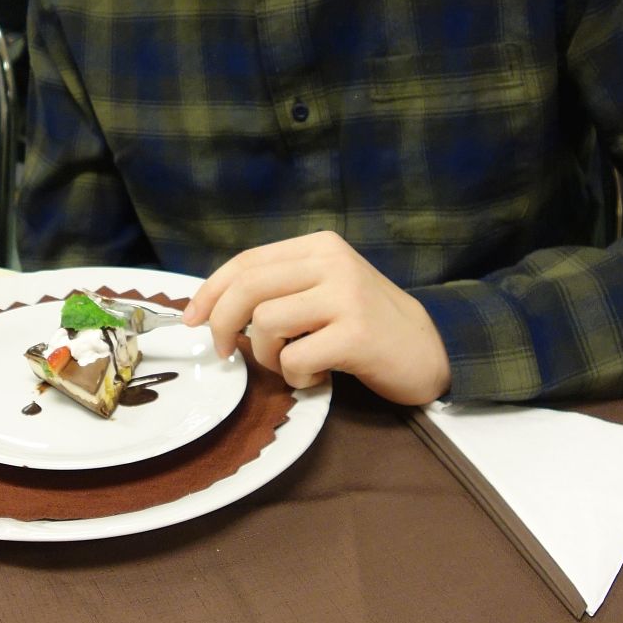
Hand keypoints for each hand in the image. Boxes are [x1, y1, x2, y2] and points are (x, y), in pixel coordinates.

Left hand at [184, 232, 450, 405]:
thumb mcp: (324, 289)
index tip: (191, 319)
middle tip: (225, 353)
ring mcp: (346, 296)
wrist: (430, 350)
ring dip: (269, 357)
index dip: (210, 291)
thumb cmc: (367, 324)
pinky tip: (320, 376)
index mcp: (319, 246)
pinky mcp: (357, 334)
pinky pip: (296, 358)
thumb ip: (280, 288)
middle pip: (248, 289)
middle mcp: (333, 263)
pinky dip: (297, 376)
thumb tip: (211, 308)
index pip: (246, 261)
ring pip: (267, 324)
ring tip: (296, 364)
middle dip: (222, 324)